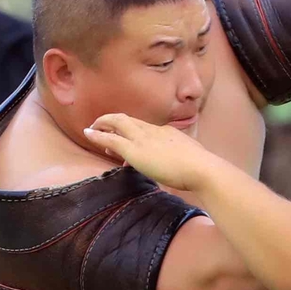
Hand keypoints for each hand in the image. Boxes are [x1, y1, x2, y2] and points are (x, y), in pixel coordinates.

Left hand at [83, 113, 218, 193]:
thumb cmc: (202, 169)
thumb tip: (183, 168)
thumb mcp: (193, 159)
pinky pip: (110, 138)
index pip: (145, 129)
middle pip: (129, 120)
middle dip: (113, 121)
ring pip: (117, 123)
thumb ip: (183, 160)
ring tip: (91, 130)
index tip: (126, 141)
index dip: (132, 132)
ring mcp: (143, 139)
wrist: (202, 168)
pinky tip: (88, 134)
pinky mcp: (134, 150)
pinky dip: (97, 135)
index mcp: (168, 132)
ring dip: (102, 124)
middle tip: (101, 126)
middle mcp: (154, 131)